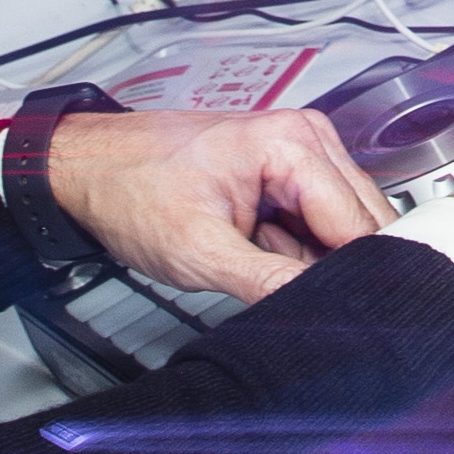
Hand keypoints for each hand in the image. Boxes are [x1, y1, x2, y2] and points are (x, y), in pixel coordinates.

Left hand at [38, 105, 393, 302]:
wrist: (91, 170)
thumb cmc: (130, 192)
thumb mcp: (200, 252)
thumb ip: (270, 283)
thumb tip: (325, 308)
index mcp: (292, 144)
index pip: (361, 225)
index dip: (359, 275)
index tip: (353, 314)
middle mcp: (306, 139)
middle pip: (362, 223)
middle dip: (338, 266)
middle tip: (289, 290)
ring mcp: (300, 154)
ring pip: (343, 227)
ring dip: (315, 259)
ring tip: (259, 262)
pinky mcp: (288, 173)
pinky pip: (319, 222)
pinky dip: (298, 249)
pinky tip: (261, 254)